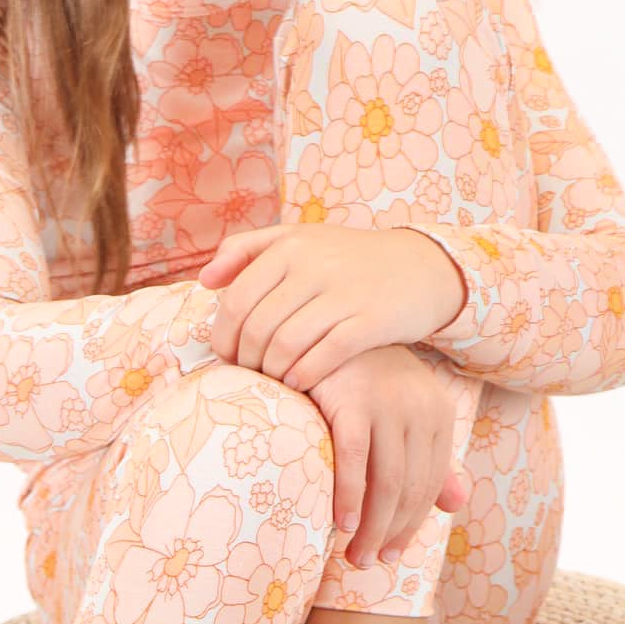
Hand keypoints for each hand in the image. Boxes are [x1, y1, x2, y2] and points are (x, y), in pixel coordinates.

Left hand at [197, 224, 465, 390]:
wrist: (419, 265)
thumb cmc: (347, 259)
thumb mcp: (299, 240)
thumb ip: (247, 251)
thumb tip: (204, 280)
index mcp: (289, 246)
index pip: (237, 300)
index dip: (224, 335)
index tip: (227, 355)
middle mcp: (313, 265)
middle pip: (258, 327)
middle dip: (246, 359)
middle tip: (248, 373)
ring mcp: (343, 293)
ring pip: (286, 344)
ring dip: (272, 371)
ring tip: (273, 379)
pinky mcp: (371, 320)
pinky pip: (323, 356)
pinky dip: (303, 375)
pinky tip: (299, 383)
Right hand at [304, 344, 468, 566]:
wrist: (319, 332)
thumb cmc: (359, 381)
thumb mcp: (402, 417)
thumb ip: (429, 459)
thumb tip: (459, 505)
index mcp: (438, 412)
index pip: (430, 484)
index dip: (412, 526)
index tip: (391, 555)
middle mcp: (420, 407)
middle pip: (411, 488)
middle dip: (390, 534)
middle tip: (366, 563)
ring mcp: (387, 402)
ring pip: (386, 482)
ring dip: (371, 527)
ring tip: (353, 555)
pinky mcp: (351, 399)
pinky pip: (354, 460)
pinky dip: (350, 496)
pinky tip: (340, 523)